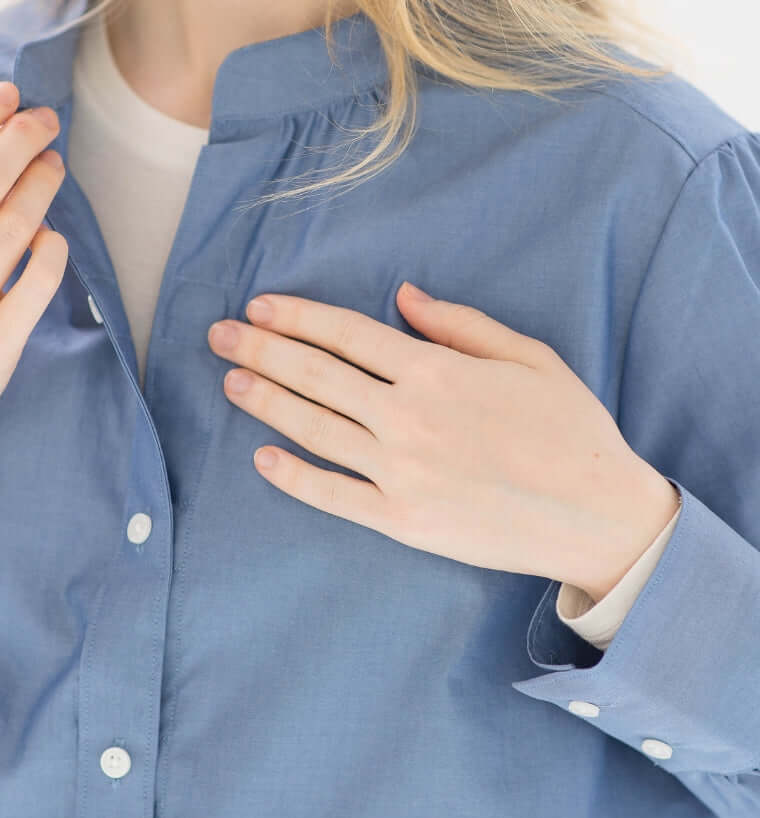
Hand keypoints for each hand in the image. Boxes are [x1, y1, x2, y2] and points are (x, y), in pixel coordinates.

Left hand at [206, 281, 680, 596]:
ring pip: (314, 428)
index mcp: (437, 371)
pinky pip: (333, 494)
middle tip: (219, 336)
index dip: (297, 317)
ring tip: (230, 381)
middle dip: (262, 350)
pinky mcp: (402, 520)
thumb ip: (459, 324)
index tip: (259, 306)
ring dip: (266, 401)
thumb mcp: (528, 357)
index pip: (347, 335)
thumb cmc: (570, 429)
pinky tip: (261, 458)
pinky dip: (293, 476)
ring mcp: (400, 472)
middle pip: (316, 375)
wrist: (599, 515)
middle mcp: (408, 417)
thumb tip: (402, 297)